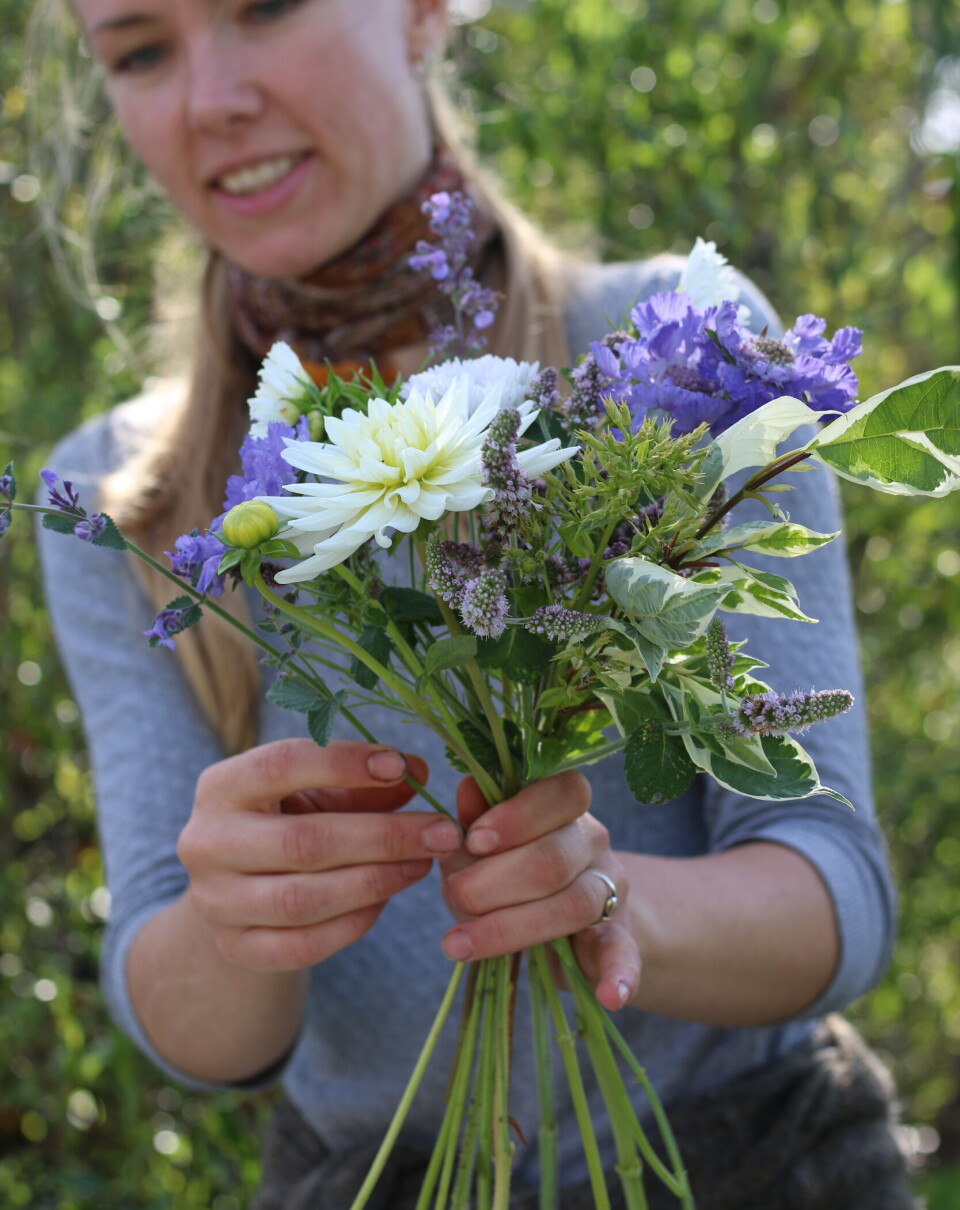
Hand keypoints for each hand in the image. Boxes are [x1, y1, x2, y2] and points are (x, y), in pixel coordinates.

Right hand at [177, 738, 459, 972]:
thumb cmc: (290, 820)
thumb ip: (367, 781)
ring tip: (423, 863)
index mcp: (221, 787)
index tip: (401, 765)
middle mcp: (206, 843)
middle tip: (442, 832)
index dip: (344, 763)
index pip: (282, 765)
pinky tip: (388, 898)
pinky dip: (355, 922)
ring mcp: (216, 903)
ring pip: (305, 899)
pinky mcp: (236, 949)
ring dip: (377, 881)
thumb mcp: (321, 791)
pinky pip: (305, 945)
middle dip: (383, 836)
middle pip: (303, 841)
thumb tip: (418, 771)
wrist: (238, 887)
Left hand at [438, 772, 640, 1010]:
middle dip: (493, 882)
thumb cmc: (507, 871)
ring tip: (457, 945)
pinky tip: (611, 996)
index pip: (559, 792)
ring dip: (510, 928)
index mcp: (564, 808)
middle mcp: (593, 843)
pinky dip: (621, 975)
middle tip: (455, 897)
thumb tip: (468, 785)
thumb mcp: (484, 843)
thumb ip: (477, 817)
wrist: (563, 920)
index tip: (474, 840)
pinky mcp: (619, 940)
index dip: (516, 816)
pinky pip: (626, 954)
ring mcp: (610, 891)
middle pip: (554, 857)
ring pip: (574, 904)